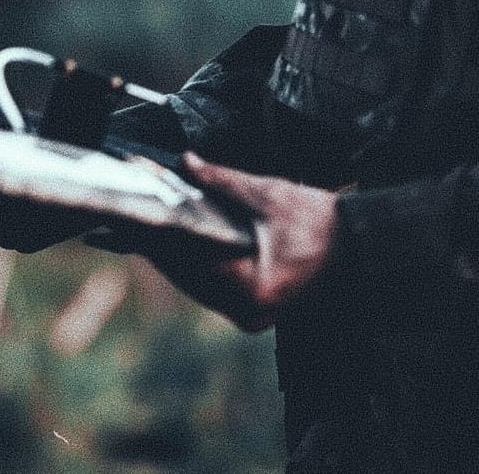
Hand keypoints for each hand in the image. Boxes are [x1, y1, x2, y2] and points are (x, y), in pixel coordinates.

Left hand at [87, 151, 339, 331]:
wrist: (358, 248)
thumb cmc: (319, 223)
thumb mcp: (268, 195)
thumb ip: (223, 182)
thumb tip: (185, 163)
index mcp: (250, 287)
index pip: (186, 261)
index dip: (153, 238)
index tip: (125, 221)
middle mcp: (246, 310)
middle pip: (184, 276)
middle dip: (156, 246)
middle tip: (119, 224)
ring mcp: (248, 314)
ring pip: (193, 284)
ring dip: (170, 257)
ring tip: (136, 232)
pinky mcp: (250, 310)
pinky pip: (209, 288)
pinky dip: (191, 266)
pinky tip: (170, 247)